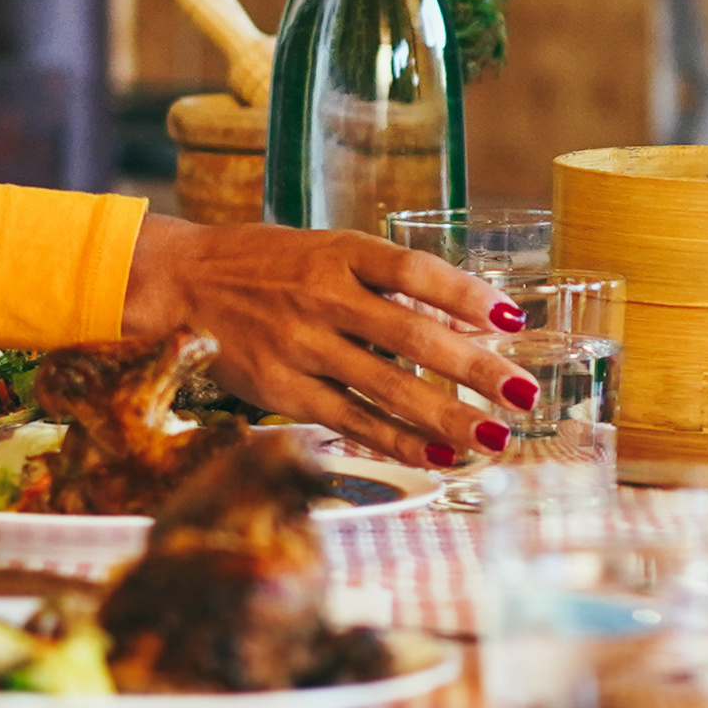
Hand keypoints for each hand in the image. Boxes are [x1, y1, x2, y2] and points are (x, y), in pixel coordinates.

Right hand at [121, 219, 525, 468]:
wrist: (184, 282)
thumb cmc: (271, 266)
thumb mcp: (328, 251)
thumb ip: (386, 283)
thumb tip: (466, 316)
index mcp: (340, 254)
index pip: (413, 271)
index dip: (464, 294)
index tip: (511, 319)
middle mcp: (322, 298)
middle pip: (411, 336)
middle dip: (474, 368)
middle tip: (524, 393)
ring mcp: (300, 346)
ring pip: (386, 387)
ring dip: (447, 416)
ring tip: (496, 436)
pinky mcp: (281, 389)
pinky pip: (350, 420)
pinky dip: (397, 441)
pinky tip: (438, 455)